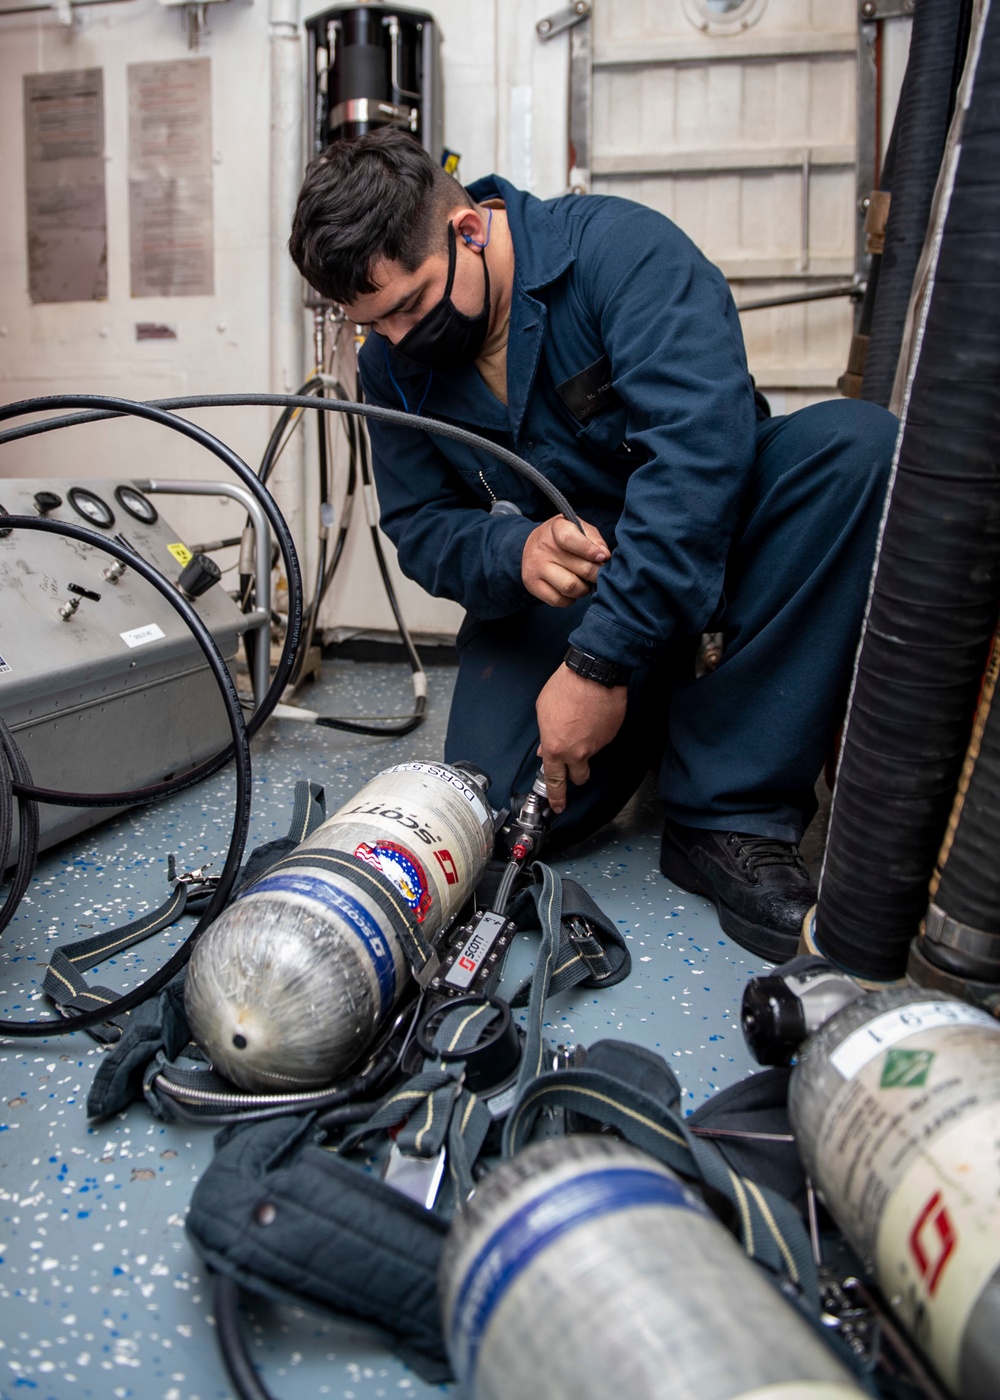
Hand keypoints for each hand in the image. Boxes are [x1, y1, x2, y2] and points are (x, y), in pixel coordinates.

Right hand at [521, 516, 609, 606]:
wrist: (534, 547)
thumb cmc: (564, 538)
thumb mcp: (580, 529)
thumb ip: (595, 540)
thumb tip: (604, 556)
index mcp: (556, 528)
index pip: (570, 539)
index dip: (590, 550)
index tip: (602, 557)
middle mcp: (543, 547)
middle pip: (579, 568)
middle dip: (595, 574)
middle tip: (598, 574)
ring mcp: (535, 567)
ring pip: (569, 587)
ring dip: (584, 589)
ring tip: (584, 582)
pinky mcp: (533, 585)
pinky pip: (558, 600)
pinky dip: (570, 599)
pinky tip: (571, 590)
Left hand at [535, 665, 626, 812]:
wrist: (593, 675)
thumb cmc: (565, 689)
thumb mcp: (543, 712)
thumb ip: (546, 736)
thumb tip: (547, 749)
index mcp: (556, 748)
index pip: (556, 781)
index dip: (557, 796)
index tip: (558, 806)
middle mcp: (578, 752)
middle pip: (579, 777)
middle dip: (576, 773)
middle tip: (573, 763)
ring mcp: (597, 745)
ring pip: (591, 755)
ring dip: (586, 746)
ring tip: (582, 723)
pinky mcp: (611, 736)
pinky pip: (602, 740)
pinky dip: (597, 733)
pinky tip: (592, 717)